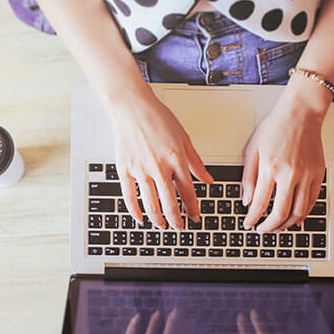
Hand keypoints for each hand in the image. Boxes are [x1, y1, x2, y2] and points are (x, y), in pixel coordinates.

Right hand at [109, 92, 212, 229]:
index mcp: (177, 160)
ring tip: (163, 225)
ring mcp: (140, 170)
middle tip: (180, 227)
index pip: (188, 193)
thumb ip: (196, 163)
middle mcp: (159, 168)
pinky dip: (134, 210)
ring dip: (158, 219)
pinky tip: (140, 218)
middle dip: (177, 220)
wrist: (133, 107)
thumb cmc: (159, 118)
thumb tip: (208, 180)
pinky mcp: (125, 169)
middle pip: (170, 204)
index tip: (195, 217)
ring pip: (150, 204)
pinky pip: (129, 196)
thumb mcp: (185, 139)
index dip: (193, 209)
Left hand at [242, 82, 329, 232]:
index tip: (248, 224)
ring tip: (277, 227)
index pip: (260, 203)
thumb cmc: (276, 127)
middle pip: (280, 213)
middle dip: (269, 227)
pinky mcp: (318, 173)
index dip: (252, 219)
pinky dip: (303, 214)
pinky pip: (312, 201)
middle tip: (262, 230)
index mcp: (270, 167)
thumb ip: (249, 178)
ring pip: (299, 212)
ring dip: (286, 224)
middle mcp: (290, 173)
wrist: (302, 112)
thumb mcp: (253, 149)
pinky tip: (295, 218)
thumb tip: (247, 201)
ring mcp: (307, 174)